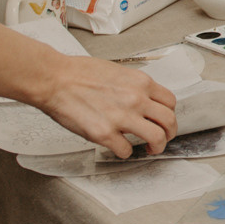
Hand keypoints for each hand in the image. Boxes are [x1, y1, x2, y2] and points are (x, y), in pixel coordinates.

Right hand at [36, 56, 178, 160]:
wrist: (54, 79)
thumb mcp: (117, 71)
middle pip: (169, 121)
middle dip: (169, 133)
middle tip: (162, 138)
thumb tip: (144, 99)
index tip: (163, 120)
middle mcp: (136, 99)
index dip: (168, 114)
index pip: (170, 102)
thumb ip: (134, 86)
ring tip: (150, 148)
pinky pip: (127, 150)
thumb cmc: (78, 73)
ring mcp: (122, 117)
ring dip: (157, 147)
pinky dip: (125, 152)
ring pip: (157, 138)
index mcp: (140, 83)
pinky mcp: (105, 133)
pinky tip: (118, 147)